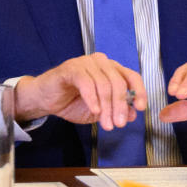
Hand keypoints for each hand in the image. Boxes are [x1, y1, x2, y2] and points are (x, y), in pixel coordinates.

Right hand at [14, 53, 146, 130]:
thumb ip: (116, 110)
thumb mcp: (99, 111)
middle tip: (118, 124)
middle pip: (118, 83)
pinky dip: (92, 99)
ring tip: (106, 124)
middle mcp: (102, 62)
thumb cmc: (72, 102)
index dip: (140, 92)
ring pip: (104, 85)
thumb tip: (134, 114)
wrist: (45, 100)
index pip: (132, 77)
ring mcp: (86, 63)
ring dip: (106, 108)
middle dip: (120, 106)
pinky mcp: (71, 68)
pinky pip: (87, 83)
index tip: (141, 108)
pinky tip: (94, 111)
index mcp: (112, 69)